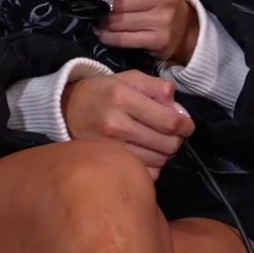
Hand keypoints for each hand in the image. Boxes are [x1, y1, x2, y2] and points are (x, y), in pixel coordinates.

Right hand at [61, 71, 193, 177]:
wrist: (67, 109)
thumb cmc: (104, 91)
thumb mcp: (130, 78)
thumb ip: (157, 88)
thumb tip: (178, 109)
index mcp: (123, 99)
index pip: (168, 121)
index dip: (185, 125)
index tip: (187, 125)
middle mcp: (115, 125)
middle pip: (165, 145)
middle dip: (177, 140)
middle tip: (175, 135)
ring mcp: (109, 148)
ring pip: (157, 161)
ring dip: (165, 154)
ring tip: (160, 143)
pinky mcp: (106, 163)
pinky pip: (143, 174)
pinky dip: (152, 167)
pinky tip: (147, 155)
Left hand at [97, 0, 198, 63]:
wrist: (184, 27)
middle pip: (119, 1)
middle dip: (102, 6)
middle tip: (93, 9)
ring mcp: (163, 19)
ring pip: (118, 21)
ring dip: (103, 22)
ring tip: (97, 20)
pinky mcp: (158, 39)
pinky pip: (123, 39)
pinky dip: (109, 37)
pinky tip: (103, 34)